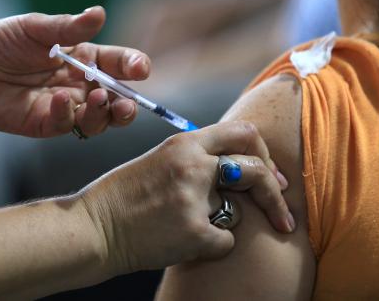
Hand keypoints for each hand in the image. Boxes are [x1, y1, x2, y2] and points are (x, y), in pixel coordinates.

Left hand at [0, 6, 150, 137]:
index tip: (141, 68)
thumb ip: (69, 27)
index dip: (132, 66)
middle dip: (127, 102)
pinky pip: (66, 125)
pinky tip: (59, 100)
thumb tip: (99, 13)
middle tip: (127, 101)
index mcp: (83, 58)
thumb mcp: (36, 27)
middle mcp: (79, 85)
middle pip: (115, 99)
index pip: (117, 64)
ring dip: (104, 113)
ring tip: (98, 99)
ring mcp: (64, 107)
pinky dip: (68, 114)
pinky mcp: (44, 124)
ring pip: (98, 119)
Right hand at [79, 121, 294, 274]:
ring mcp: (194, 199)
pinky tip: (181, 243)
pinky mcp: (195, 232)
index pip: (243, 133)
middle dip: (276, 194)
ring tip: (183, 225)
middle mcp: (193, 166)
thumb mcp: (160, 161)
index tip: (271, 173)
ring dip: (222, 223)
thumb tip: (240, 170)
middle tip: (284, 216)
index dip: (263, 153)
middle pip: (256, 171)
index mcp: (184, 144)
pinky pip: (226, 241)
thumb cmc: (124, 196)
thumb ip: (196, 159)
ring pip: (238, 212)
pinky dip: (212, 247)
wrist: (94, 227)